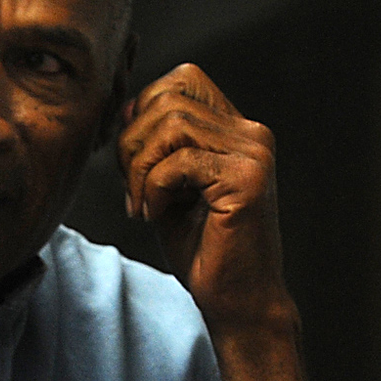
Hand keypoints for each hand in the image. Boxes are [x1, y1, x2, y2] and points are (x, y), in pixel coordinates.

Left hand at [118, 63, 292, 336]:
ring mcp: (253, 154)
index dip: (144, 110)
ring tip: (144, 206)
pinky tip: (157, 216)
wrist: (236, 300)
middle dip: (133, 143)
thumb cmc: (202, 249)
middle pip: (169, 99)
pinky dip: (154, 189)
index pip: (183, 80)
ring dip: (140, 168)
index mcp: (236, 130)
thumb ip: (153, 146)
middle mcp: (251, 134)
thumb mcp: (168, 186)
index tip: (133, 160)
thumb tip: (127, 107)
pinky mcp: (247, 180)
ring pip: (171, 125)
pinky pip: (178, 162)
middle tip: (132, 190)